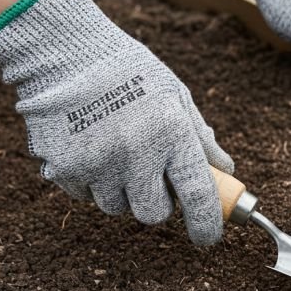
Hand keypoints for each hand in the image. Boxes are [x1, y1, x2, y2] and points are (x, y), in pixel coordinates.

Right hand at [0, 0, 231, 244]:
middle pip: (154, 214)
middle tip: (151, 176)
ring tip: (116, 151)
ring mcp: (97, 164)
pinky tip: (91, 147)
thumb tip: (225, 170)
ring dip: (121, 191)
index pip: (198, 196)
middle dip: (156, 202)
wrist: (64, 52)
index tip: (208, 238)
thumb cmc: (130, 72)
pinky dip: (92, 181)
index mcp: (171, 134)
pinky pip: (86, 195)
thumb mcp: (176, 96)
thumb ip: (200, 137)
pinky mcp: (64, 168)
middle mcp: (136, 154)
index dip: (207, 224)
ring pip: (117, 207)